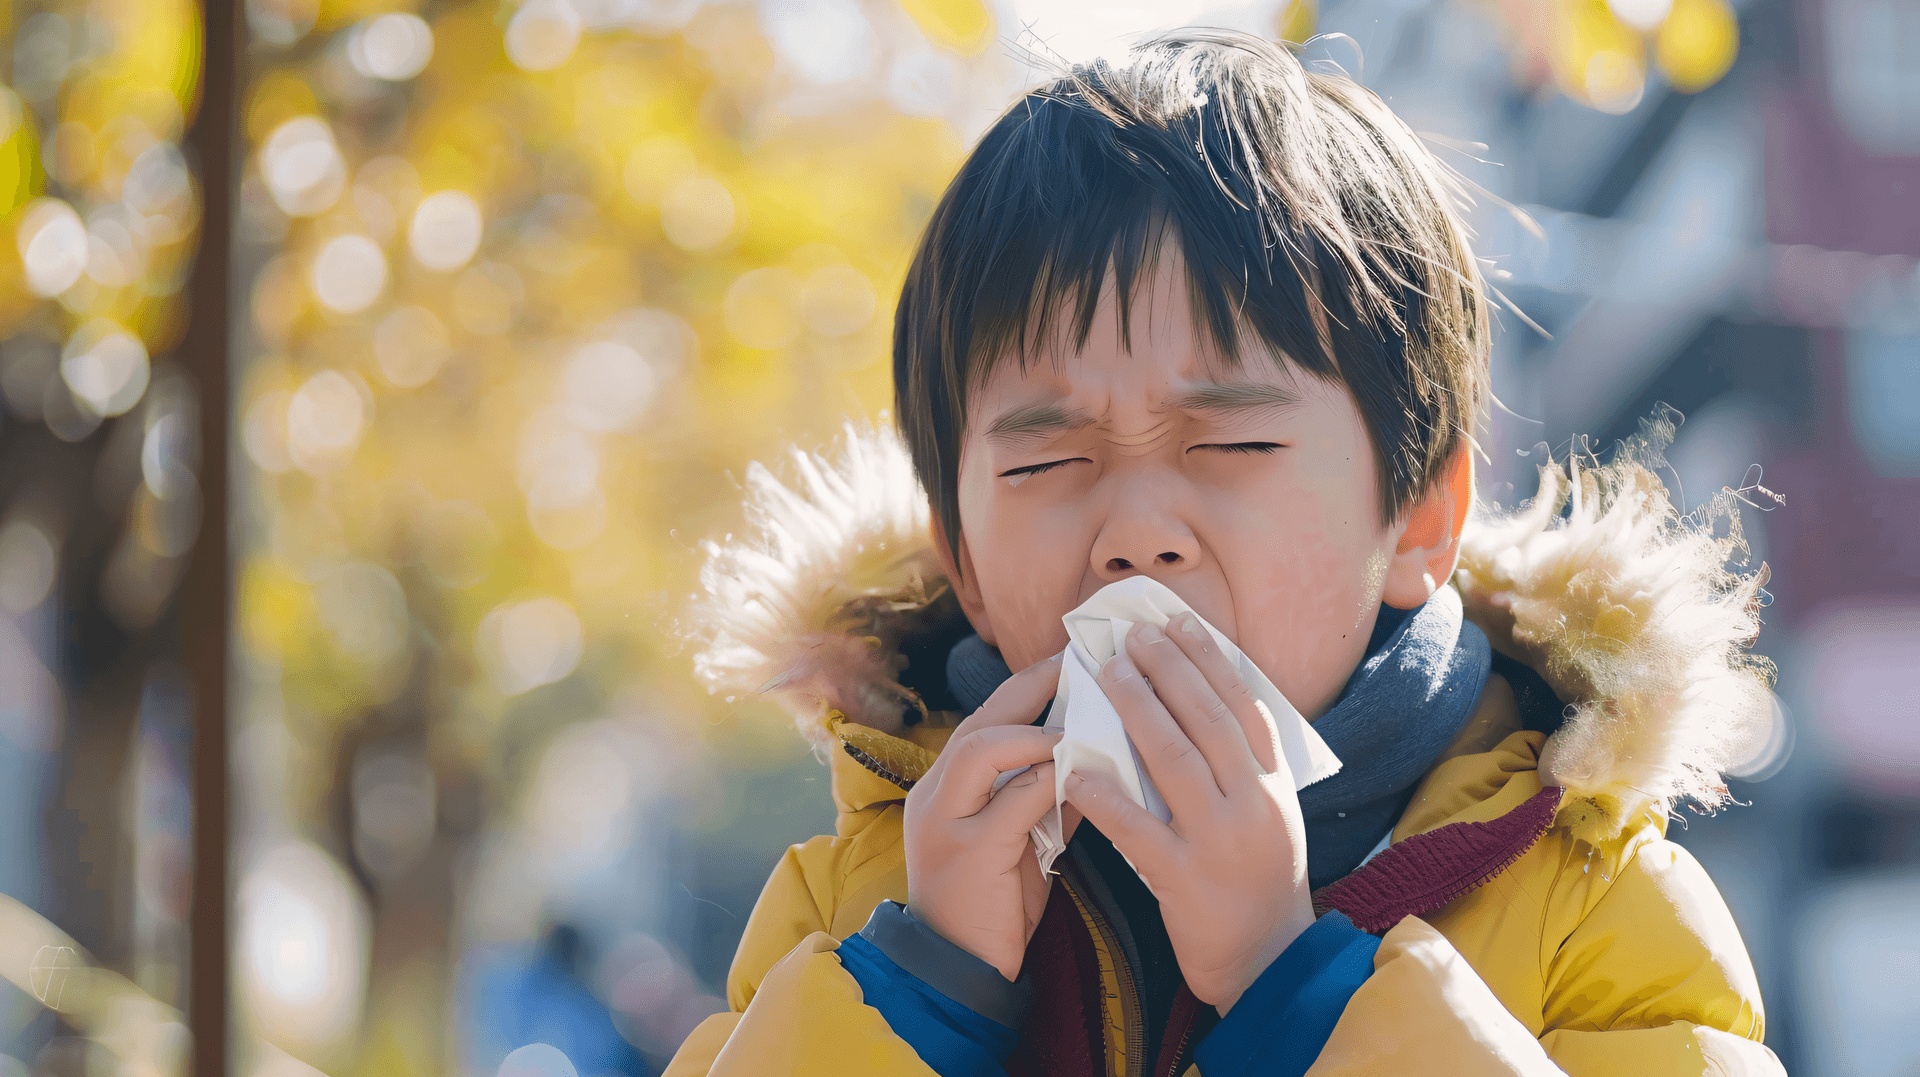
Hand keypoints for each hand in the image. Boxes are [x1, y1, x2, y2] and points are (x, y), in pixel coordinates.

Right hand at [904, 653, 1063, 981]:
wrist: (957, 971)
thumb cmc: (993, 908)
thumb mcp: (1024, 843)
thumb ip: (1048, 801)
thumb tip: (1095, 761)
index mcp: (947, 788)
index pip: (986, 720)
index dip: (1028, 689)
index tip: (1071, 664)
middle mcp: (936, 794)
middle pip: (981, 719)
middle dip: (1032, 686)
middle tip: (1079, 664)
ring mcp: (944, 821)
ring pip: (981, 748)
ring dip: (1036, 728)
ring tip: (1081, 716)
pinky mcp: (966, 852)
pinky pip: (1008, 801)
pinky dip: (1045, 780)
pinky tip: (1078, 772)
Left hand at [1062, 613, 1312, 1012]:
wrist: (1269, 962)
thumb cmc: (1260, 880)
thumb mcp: (1269, 813)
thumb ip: (1242, 763)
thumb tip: (1203, 695)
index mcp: (1274, 785)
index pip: (1245, 706)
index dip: (1211, 659)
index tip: (1179, 621)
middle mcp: (1254, 805)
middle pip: (1209, 721)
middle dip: (1170, 669)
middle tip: (1133, 634)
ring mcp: (1221, 842)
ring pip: (1176, 762)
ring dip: (1140, 710)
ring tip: (1109, 673)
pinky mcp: (1185, 881)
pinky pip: (1139, 829)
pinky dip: (1107, 796)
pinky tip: (1077, 767)